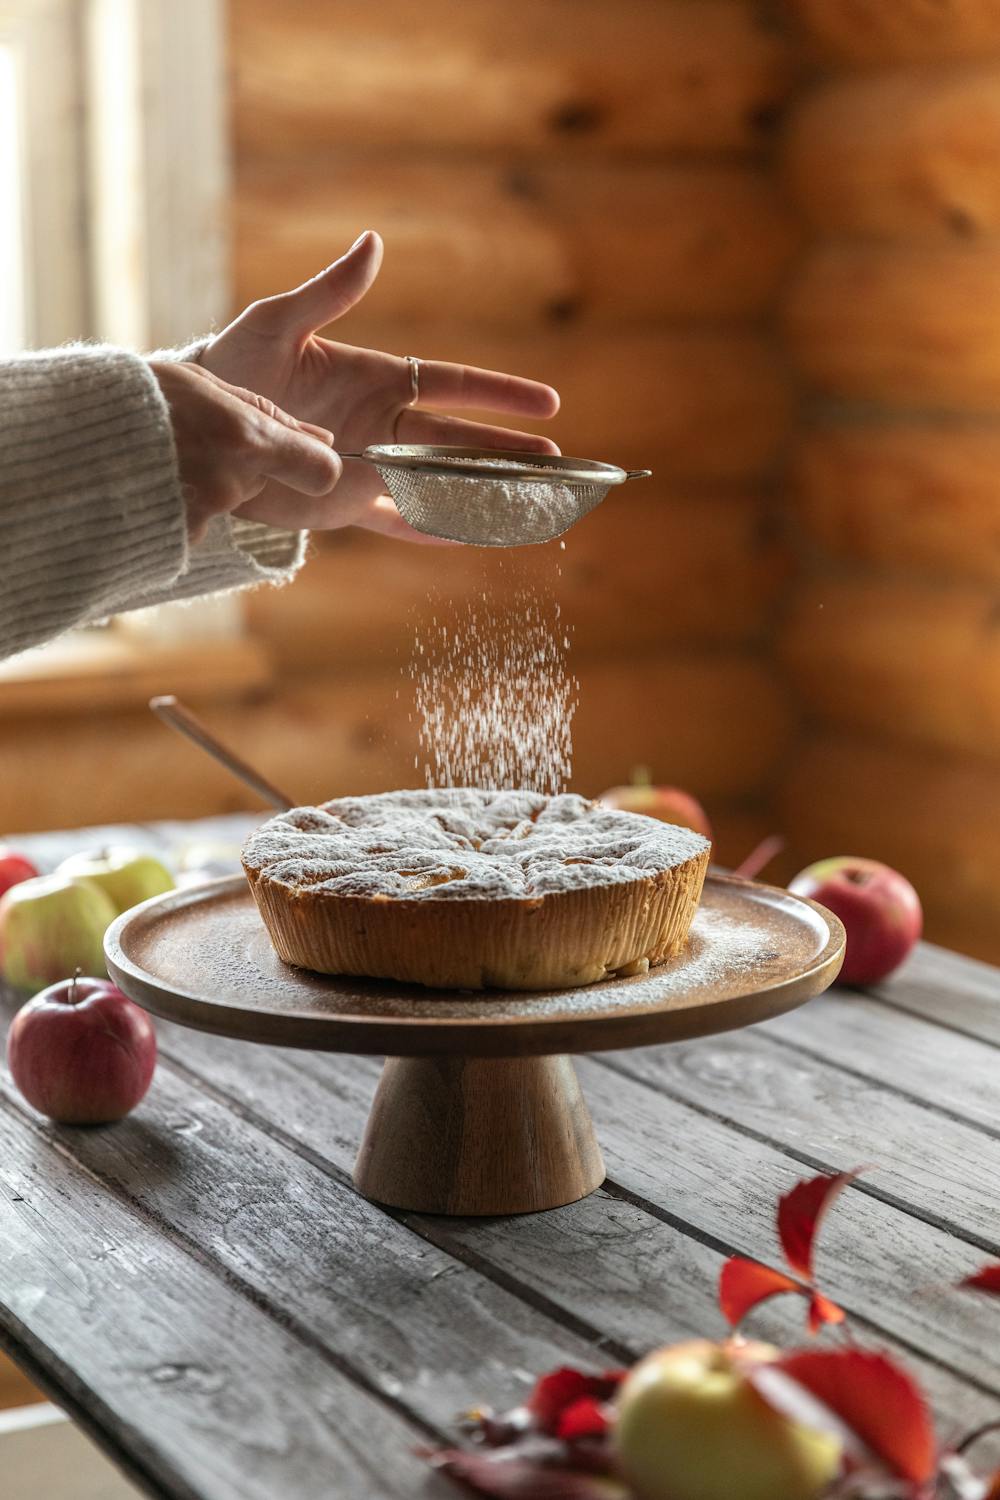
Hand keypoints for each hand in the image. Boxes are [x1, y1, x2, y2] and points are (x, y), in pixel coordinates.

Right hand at [150, 361, 341, 542]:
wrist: (69, 441)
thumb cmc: (135, 398)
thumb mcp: (202, 384)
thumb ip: (267, 414)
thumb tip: (324, 440)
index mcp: (245, 436)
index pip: (322, 472)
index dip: (317, 469)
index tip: (307, 462)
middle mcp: (231, 480)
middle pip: (262, 481)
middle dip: (239, 464)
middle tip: (194, 439)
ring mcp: (204, 513)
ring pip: (226, 498)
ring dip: (203, 481)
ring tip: (165, 455)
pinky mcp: (179, 537)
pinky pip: (195, 519)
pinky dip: (180, 504)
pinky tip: (152, 482)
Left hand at [198, 231, 560, 542]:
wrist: (199, 424)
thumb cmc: (234, 366)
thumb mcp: (277, 323)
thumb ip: (329, 293)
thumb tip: (372, 245)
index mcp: (379, 379)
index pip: (454, 385)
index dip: (501, 395)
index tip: (547, 403)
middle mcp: (385, 425)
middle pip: (461, 441)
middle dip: (509, 453)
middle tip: (557, 464)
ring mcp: (370, 467)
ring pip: (442, 483)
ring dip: (485, 494)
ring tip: (532, 506)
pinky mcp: (346, 504)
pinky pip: (399, 522)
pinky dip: (433, 531)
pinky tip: (472, 537)